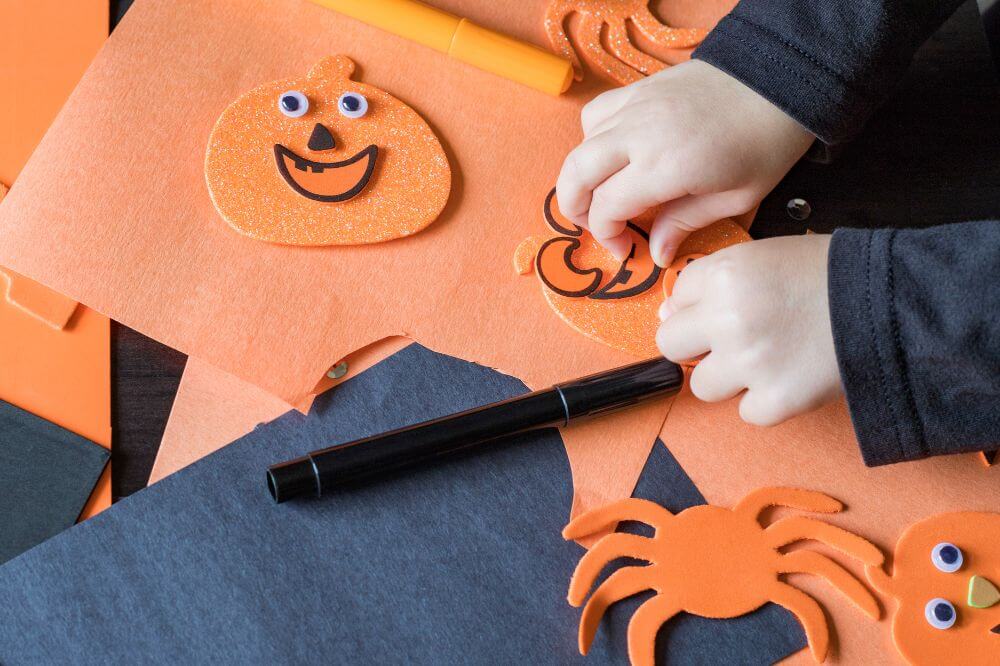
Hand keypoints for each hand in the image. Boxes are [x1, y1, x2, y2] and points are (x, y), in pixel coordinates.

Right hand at [556, 60, 813, 265]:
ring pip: (580, 143)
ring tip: (601, 194)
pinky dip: (592, 139)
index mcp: (665, 166)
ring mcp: (635, 107)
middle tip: (597, 227)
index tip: (626, 250)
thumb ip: (685, 223)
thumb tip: (656, 254)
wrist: (780, 78)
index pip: (607, 207)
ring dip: (582, 175)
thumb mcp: (736, 197)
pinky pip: (595, 115)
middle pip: (576, 174)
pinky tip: (613, 155)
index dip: (607, 235)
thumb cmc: (766, 142)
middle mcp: (638, 135)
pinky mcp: (638, 89)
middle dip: (575, 209)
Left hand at [656, 235, 842, 425]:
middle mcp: (729, 318)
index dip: (697, 309)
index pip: (674, 303)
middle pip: (671, 346)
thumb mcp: (763, 256)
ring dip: (728, 377)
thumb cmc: (827, 276)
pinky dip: (765, 401)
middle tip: (732, 341)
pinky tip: (789, 376)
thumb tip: (668, 315)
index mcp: (725, 275)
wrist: (891, 304)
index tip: (719, 312)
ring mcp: (750, 363)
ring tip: (766, 358)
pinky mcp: (775, 400)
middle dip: (697, 346)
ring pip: (702, 385)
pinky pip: (746, 412)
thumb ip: (711, 280)